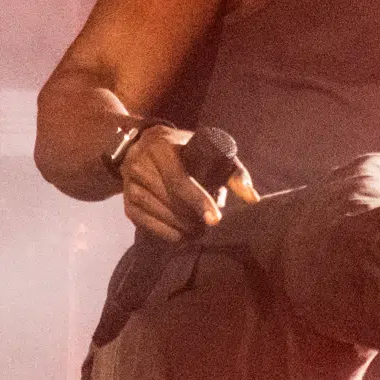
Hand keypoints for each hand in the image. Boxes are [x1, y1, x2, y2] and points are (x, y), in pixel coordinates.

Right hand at [119, 125, 258, 241]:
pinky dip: (163, 232)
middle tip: (209, 226)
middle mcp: (141, 164)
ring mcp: (130, 184)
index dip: (198, 200)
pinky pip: (144, 221)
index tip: (215, 219)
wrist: (141, 144)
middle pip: (169, 199)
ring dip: (179, 227)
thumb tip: (252, 199)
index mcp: (162, 148)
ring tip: (197, 231)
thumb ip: (233, 171)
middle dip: (191, 217)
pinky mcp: (126, 200)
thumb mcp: (208, 149)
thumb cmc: (183, 148)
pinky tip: (179, 236)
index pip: (179, 179)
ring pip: (156, 212)